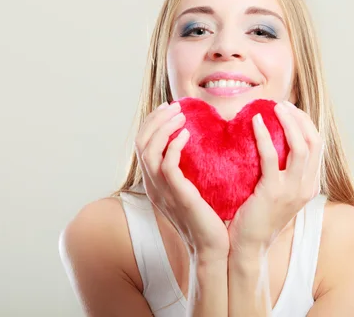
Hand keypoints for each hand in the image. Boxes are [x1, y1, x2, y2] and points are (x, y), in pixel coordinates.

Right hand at [135, 101, 229, 261]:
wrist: (213, 247)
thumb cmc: (207, 218)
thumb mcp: (191, 189)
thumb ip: (186, 169)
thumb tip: (194, 144)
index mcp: (154, 182)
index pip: (141, 144)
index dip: (152, 122)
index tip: (169, 107)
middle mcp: (153, 185)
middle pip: (141, 143)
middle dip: (156, 119)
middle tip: (175, 106)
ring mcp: (163, 191)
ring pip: (148, 150)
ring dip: (163, 127)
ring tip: (181, 115)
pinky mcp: (178, 195)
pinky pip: (167, 165)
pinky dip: (173, 145)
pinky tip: (187, 134)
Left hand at [228, 101, 323, 256]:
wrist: (249, 246)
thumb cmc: (258, 217)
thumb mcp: (278, 193)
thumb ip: (282, 172)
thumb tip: (272, 144)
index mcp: (310, 185)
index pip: (317, 146)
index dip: (306, 124)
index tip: (289, 110)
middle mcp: (306, 187)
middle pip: (315, 142)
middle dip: (300, 118)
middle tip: (282, 104)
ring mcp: (292, 190)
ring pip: (301, 147)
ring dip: (289, 122)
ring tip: (274, 107)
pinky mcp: (273, 192)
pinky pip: (271, 156)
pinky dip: (264, 136)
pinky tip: (255, 123)